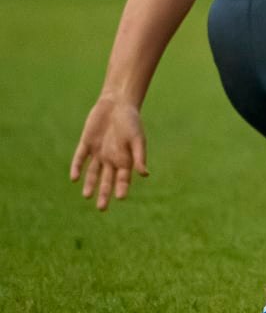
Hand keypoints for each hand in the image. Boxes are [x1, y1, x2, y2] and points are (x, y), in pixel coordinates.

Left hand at [71, 96, 147, 211]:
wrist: (117, 103)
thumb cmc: (131, 120)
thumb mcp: (137, 138)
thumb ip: (139, 156)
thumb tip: (145, 174)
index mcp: (125, 159)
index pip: (123, 178)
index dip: (122, 188)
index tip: (121, 198)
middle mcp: (111, 159)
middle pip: (107, 180)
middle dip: (104, 194)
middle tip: (101, 208)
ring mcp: (98, 152)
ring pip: (93, 173)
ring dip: (90, 184)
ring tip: (87, 196)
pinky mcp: (86, 144)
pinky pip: (80, 158)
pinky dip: (77, 167)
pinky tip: (74, 178)